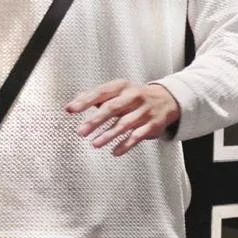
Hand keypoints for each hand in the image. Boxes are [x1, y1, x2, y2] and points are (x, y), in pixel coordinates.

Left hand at [66, 80, 182, 156]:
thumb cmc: (135, 97)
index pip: (101, 92)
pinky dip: (126, 144)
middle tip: (81, 131)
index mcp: (122, 87)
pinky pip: (138, 135)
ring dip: (109, 135)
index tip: (71, 109)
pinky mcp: (152, 124)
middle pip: (112, 108)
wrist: (166, 100)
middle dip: (96, 120)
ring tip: (95, 144)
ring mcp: (144, 111)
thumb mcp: (118, 91)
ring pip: (125, 123)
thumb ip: (96, 96)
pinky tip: (115, 151)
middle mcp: (133, 97)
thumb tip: (75, 101)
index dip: (85, 101)